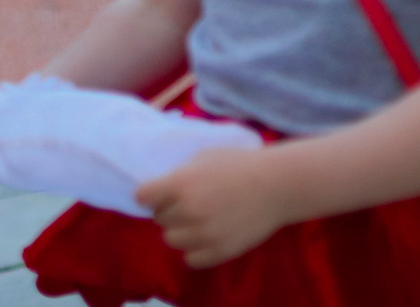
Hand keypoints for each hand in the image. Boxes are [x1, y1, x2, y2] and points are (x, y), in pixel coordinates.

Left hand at [137, 145, 296, 267]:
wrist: (277, 185)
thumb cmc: (239, 164)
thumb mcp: (201, 159)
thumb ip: (179, 175)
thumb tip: (162, 188)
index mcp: (180, 184)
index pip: (142, 197)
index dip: (149, 195)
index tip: (158, 194)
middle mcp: (189, 211)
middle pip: (158, 218)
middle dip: (167, 211)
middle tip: (185, 205)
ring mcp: (205, 233)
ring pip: (171, 240)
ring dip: (179, 231)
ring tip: (194, 222)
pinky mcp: (222, 251)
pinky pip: (191, 259)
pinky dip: (194, 250)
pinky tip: (204, 238)